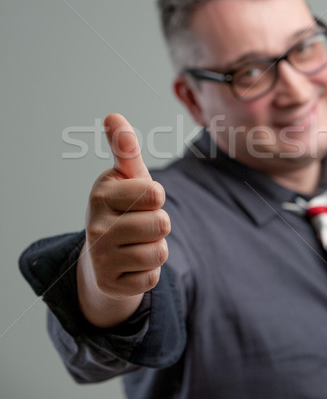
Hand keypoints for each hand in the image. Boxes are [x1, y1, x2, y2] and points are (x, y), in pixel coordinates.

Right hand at [77, 113, 169, 327]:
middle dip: (159, 224)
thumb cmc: (123, 208)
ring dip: (156, 249)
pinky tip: (130, 265)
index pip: (155, 192)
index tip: (138, 198)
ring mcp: (99, 257)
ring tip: (136, 244)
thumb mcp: (127, 178)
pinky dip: (148, 272)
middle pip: (161, 223)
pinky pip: (152, 277)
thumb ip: (125, 149)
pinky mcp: (110, 284)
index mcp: (101, 192)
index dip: (155, 197)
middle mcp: (94, 225)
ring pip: (159, 252)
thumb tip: (113, 115)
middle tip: (139, 225)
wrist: (101, 257)